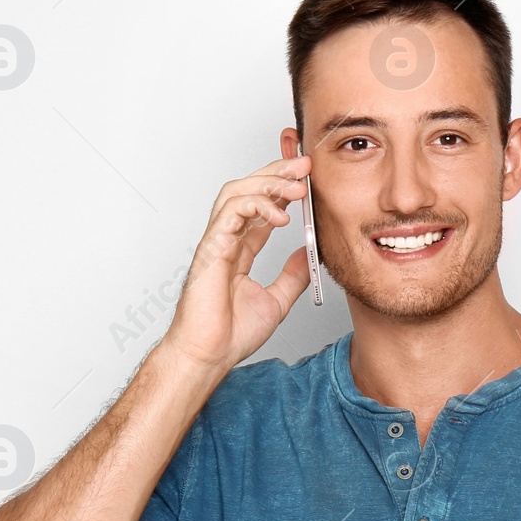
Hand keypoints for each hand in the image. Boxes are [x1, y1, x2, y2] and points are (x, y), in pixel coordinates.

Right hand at [159, 154, 313, 377]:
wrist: (210, 355)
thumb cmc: (231, 333)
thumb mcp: (277, 300)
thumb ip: (292, 274)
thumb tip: (310, 252)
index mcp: (239, 249)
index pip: (261, 206)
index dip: (282, 186)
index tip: (307, 176)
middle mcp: (226, 240)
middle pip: (248, 189)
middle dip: (276, 172)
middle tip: (305, 165)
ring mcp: (216, 242)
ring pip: (236, 193)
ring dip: (268, 183)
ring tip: (297, 186)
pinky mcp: (210, 249)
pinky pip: (229, 213)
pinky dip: (255, 206)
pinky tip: (279, 214)